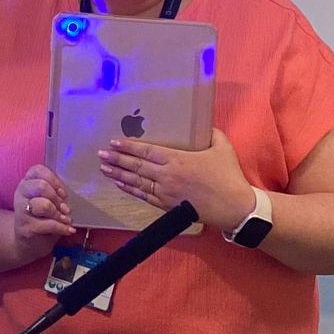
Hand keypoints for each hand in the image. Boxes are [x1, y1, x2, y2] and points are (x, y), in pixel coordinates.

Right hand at [11, 165, 75, 258]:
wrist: (28, 242)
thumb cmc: (42, 217)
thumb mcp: (48, 200)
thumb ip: (55, 193)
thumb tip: (64, 198)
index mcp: (26, 182)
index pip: (38, 170)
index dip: (54, 180)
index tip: (62, 193)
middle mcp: (21, 194)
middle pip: (41, 186)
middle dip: (57, 198)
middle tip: (65, 208)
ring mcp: (21, 211)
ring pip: (44, 205)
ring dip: (59, 213)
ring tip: (65, 219)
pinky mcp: (26, 228)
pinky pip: (49, 224)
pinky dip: (62, 228)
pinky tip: (68, 230)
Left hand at [98, 128, 256, 232]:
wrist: (232, 206)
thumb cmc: (228, 176)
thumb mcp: (222, 147)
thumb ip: (210, 134)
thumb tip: (204, 126)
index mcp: (178, 160)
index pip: (147, 151)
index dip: (128, 147)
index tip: (114, 142)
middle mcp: (167, 176)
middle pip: (136, 166)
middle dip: (116, 160)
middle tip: (101, 155)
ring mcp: (165, 192)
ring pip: (136, 182)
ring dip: (118, 175)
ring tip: (104, 169)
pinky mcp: (166, 206)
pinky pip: (143, 196)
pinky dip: (130, 190)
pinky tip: (120, 184)